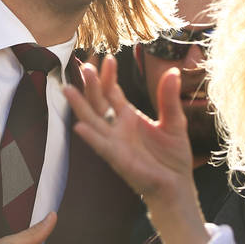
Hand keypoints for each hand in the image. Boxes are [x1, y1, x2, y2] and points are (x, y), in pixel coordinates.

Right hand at [63, 56, 208, 243]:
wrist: (176, 185)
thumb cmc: (172, 156)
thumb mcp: (174, 121)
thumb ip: (168, 98)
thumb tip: (172, 71)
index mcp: (128, 116)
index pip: (112, 92)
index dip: (108, 76)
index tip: (107, 58)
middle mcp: (117, 127)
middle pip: (98, 102)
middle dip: (90, 85)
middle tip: (84, 65)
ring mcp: (114, 143)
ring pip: (92, 121)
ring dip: (80, 107)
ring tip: (67, 89)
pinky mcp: (118, 159)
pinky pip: (101, 146)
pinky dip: (91, 137)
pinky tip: (80, 127)